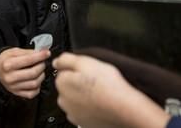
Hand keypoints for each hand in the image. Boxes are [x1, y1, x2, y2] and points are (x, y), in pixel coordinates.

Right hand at [0, 47, 49, 98]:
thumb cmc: (6, 60)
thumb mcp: (14, 51)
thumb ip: (28, 52)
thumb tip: (42, 52)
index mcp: (8, 65)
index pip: (28, 60)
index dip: (40, 56)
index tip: (47, 53)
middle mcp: (10, 77)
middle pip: (33, 73)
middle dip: (41, 66)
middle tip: (42, 62)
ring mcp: (13, 87)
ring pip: (34, 84)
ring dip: (41, 76)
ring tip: (39, 71)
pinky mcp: (17, 93)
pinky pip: (32, 93)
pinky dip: (37, 87)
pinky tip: (35, 80)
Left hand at [53, 53, 170, 127]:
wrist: (124, 108)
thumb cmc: (108, 86)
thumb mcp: (86, 61)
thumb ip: (67, 59)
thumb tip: (56, 61)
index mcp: (62, 83)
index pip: (63, 71)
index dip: (77, 68)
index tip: (88, 70)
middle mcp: (63, 101)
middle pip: (69, 85)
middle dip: (79, 82)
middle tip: (95, 80)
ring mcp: (73, 113)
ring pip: (76, 98)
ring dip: (84, 94)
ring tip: (99, 91)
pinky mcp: (83, 122)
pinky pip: (83, 110)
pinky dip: (90, 106)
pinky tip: (100, 102)